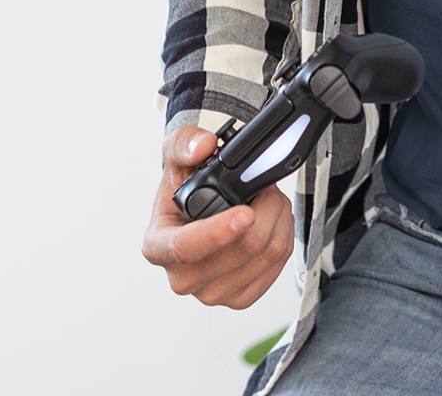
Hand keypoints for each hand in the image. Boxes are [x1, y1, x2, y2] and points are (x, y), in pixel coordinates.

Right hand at [141, 125, 294, 307]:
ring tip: (268, 200)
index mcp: (158, 246)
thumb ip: (185, 143)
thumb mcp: (176, 155)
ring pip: (265, 257)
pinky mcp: (238, 299)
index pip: (186, 248)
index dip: (219, 232)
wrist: (198, 209)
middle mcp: (181, 277)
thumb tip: (203, 147)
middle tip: (265, 187)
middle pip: (240, 251)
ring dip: (278, 220)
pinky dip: (283, 238)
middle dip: (264, 210)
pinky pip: (276, 269)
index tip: (246, 213)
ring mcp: (211, 293)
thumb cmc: (184, 188)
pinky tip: (272, 223)